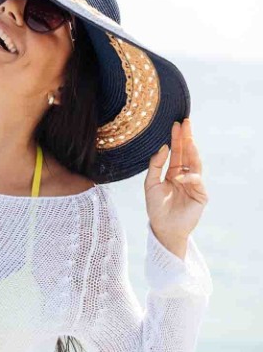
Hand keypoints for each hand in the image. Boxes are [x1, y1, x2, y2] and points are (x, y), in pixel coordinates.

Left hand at [144, 118, 208, 258]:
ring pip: (195, 163)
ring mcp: (194, 184)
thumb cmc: (155, 207)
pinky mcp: (201, 195)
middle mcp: (184, 176)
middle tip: (186, 123)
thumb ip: (155, 165)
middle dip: (187, 138)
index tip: (177, 124)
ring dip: (192, 150)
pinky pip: (196, 180)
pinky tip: (178, 176)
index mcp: (173, 172)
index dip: (177, 139)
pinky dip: (188, 177)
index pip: (177, 152)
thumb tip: (163, 147)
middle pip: (187, 153)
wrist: (162, 227)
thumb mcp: (150, 183)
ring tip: (188, 138)